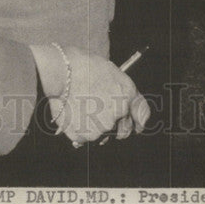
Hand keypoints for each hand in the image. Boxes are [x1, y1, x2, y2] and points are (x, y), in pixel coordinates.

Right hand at [30, 44, 149, 144]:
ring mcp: (102, 125)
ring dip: (96, 128)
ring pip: (102, 135)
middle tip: (100, 118)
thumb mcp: (110, 71)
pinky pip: (84, 138)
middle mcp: (119, 112)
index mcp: (127, 93)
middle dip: (115, 127)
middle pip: (124, 130)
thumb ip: (121, 91)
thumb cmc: (82, 65)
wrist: (62, 70)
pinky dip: (79, 130)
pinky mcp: (85, 134)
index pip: (142, 114)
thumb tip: (123, 108)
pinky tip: (72, 115)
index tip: (136, 126)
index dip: (139, 122)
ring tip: (81, 110)